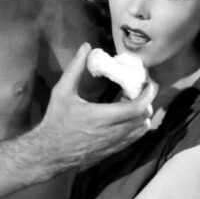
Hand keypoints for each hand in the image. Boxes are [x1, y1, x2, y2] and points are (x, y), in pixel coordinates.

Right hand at [31, 43, 156, 167]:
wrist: (49, 152)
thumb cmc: (56, 120)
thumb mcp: (62, 91)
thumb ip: (75, 68)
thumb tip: (86, 47)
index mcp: (101, 117)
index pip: (136, 108)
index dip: (148, 95)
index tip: (149, 84)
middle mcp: (111, 132)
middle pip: (143, 118)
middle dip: (147, 103)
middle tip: (141, 90)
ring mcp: (113, 144)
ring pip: (141, 130)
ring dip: (143, 115)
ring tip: (134, 103)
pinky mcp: (112, 151)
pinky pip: (133, 139)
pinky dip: (136, 127)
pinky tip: (127, 117)